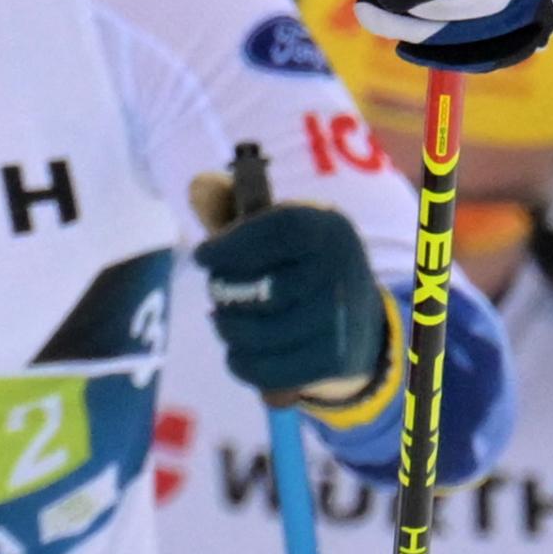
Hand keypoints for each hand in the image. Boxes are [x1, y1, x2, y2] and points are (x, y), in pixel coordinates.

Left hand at [192, 200, 393, 407]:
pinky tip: (240, 350)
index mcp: (325, 226)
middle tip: (218, 292)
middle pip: (262, 289)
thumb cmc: (294, 262)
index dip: (229, 245)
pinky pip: (268, 369)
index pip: (275, 232)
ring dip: (229, 329)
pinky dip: (242, 362)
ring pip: (260, 334)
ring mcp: (342, 319)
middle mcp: (342, 269)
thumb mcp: (270, 226)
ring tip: (226, 321)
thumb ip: (229, 204)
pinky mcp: (334, 361)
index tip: (201, 256)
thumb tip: (199, 184)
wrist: (353, 317)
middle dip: (224, 292)